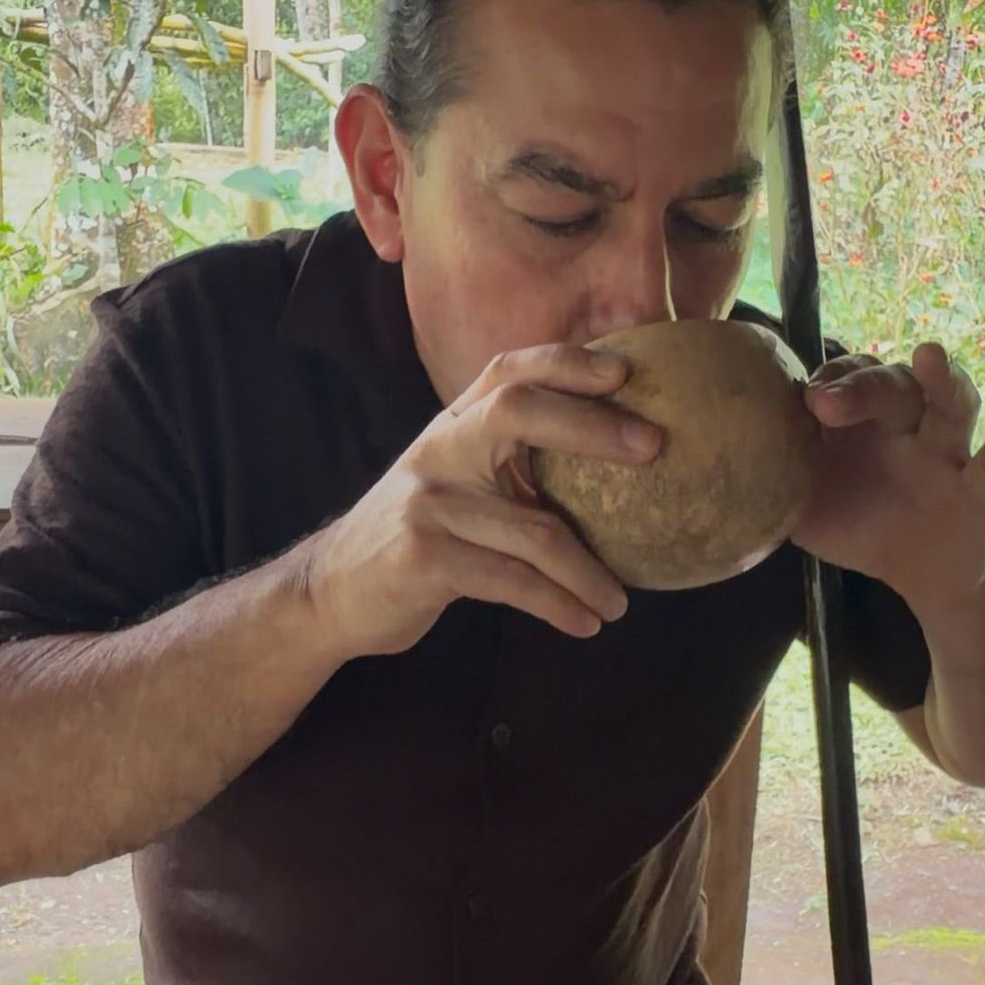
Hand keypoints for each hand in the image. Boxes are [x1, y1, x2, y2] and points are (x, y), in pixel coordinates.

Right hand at [299, 344, 661, 659]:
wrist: (330, 591)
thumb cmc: (416, 535)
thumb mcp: (453, 481)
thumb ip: (506, 462)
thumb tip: (608, 459)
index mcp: (452, 426)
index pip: (509, 370)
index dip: (566, 362)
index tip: (625, 371)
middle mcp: (438, 450)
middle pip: (518, 412)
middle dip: (593, 427)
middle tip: (654, 448)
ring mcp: (428, 502)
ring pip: (534, 529)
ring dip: (589, 572)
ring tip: (620, 601)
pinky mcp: (424, 557)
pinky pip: (513, 581)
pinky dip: (558, 605)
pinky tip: (585, 623)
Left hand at [790, 342, 984, 615]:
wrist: (917, 573)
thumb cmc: (856, 522)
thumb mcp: (802, 504)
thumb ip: (768, 480)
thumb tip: (718, 467)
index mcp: (859, 422)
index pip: (844, 378)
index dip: (826, 380)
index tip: (803, 400)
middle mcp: (903, 425)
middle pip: (890, 385)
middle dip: (860, 385)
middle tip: (825, 402)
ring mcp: (944, 452)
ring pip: (948, 405)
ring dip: (941, 379)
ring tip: (930, 355)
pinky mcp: (978, 489)